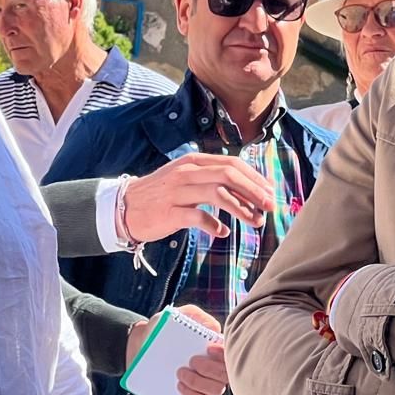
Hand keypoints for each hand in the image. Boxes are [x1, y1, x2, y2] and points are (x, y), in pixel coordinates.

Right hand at [122, 153, 275, 241]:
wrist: (124, 208)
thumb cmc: (160, 196)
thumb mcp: (185, 179)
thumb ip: (210, 180)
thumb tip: (245, 192)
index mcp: (193, 162)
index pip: (231, 163)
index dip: (254, 177)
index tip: (270, 191)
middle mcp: (186, 172)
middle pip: (229, 175)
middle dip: (254, 191)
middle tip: (270, 206)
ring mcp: (177, 191)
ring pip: (218, 194)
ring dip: (242, 209)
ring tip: (256, 222)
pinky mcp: (170, 212)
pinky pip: (199, 217)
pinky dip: (215, 226)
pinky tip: (222, 233)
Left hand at [124, 306, 228, 394]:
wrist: (142, 343)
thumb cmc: (164, 328)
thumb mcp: (178, 315)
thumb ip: (195, 315)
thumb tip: (214, 328)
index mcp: (216, 347)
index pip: (231, 353)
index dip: (224, 354)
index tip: (208, 348)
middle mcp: (216, 366)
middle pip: (226, 374)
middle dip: (210, 369)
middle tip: (191, 361)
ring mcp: (207, 382)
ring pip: (216, 390)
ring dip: (199, 382)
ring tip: (180, 372)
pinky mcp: (195, 394)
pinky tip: (180, 386)